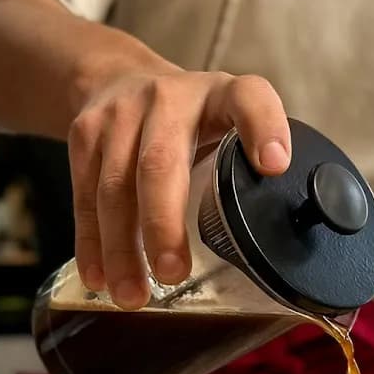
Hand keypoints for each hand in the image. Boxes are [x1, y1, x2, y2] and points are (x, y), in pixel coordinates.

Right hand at [68, 69, 290, 308]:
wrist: (117, 76)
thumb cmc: (191, 118)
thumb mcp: (229, 122)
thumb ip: (252, 164)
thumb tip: (290, 239)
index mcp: (220, 95)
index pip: (248, 100)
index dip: (263, 128)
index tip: (275, 165)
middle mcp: (168, 98)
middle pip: (161, 162)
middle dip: (163, 223)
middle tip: (173, 273)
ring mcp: (120, 114)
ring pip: (114, 186)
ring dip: (122, 248)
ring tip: (134, 296)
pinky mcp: (84, 134)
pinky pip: (83, 195)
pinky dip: (90, 243)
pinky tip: (99, 278)